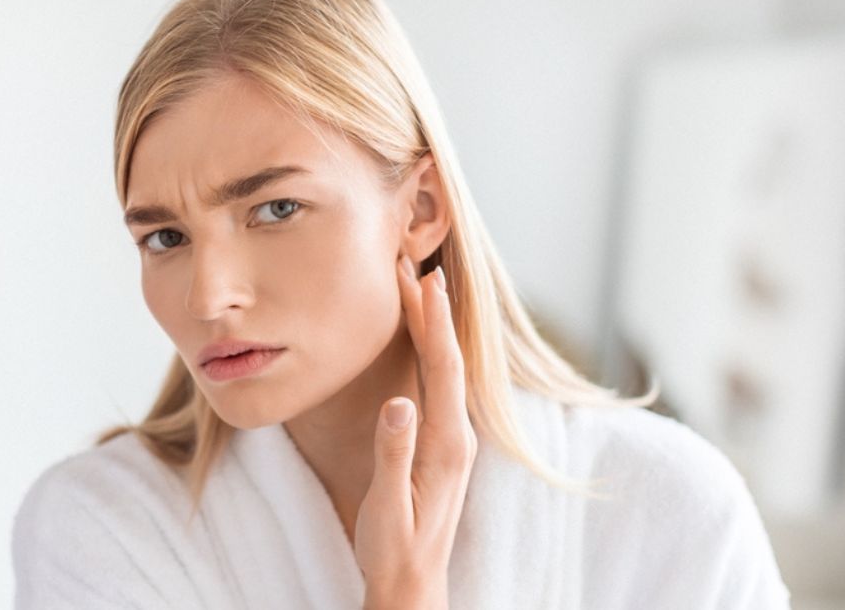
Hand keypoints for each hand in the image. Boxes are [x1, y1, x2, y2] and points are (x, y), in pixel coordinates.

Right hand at [355, 254, 478, 608]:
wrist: (413, 584)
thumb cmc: (395, 548)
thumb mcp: (388, 506)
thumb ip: (394, 454)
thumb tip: (398, 403)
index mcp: (446, 445)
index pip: (442, 370)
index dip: (432, 323)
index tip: (423, 282)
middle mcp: (456, 436)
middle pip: (447, 360)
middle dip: (433, 312)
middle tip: (417, 266)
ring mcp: (452, 439)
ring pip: (444, 370)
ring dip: (431, 327)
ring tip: (418, 289)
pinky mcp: (442, 445)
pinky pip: (438, 384)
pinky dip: (428, 352)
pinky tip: (420, 340)